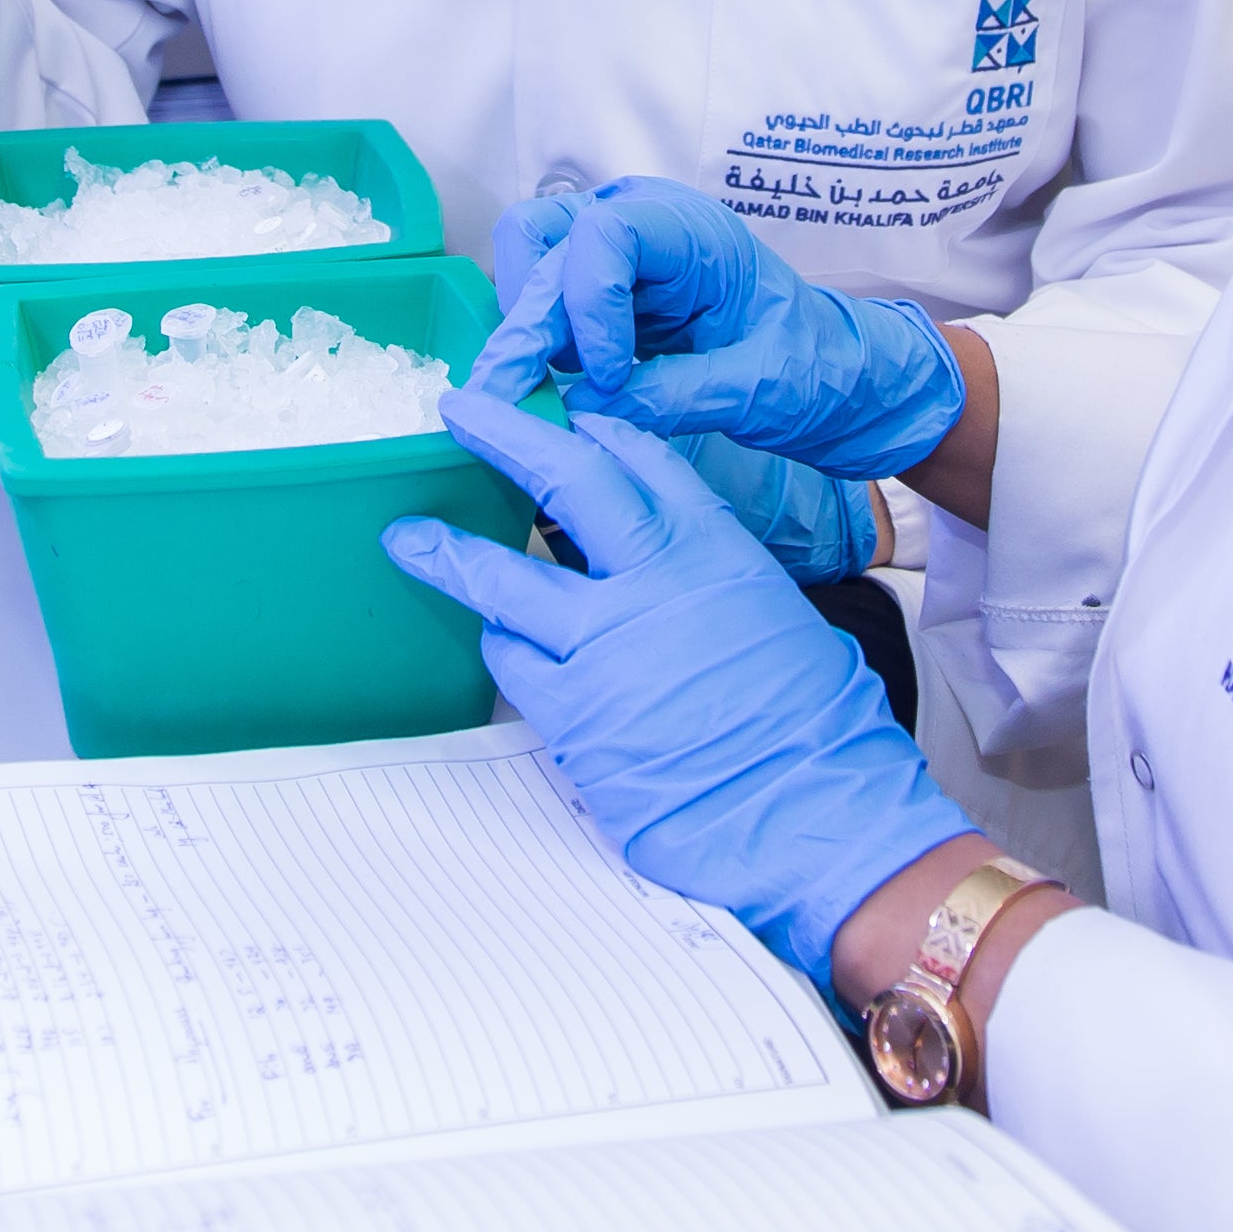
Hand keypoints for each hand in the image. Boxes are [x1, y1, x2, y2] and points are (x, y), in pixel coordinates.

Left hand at [382, 390, 972, 980]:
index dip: (596, 433)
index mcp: (717, 552)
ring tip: (411, 539)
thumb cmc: (821, 734)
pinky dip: (502, 650)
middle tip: (461, 413)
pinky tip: (500, 648)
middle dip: (504, 437)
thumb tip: (679, 581)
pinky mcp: (574, 716)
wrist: (818, 818)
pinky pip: (513, 664)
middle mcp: (657, 583)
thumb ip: (716, 588)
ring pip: (503, 578)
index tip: (564, 413)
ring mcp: (607, 647)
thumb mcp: (780, 624)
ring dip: (450, 555)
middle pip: (564, 481)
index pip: (644, 464)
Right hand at [475, 177, 966, 485]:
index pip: (607, 235)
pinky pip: (541, 294)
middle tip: (507, 396)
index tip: (608, 375)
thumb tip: (587, 407)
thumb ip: (677, 395)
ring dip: (526, 322)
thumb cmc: (814, 366)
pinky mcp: (600, 285)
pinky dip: (537, 338)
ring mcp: (616, 248)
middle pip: (546, 242)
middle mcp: (644, 221)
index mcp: (696, 231)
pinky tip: (561, 386)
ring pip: (529, 254)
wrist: (832, 373)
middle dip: (528, 323)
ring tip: (545, 388)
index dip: (589, 304)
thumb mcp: (760, 388)